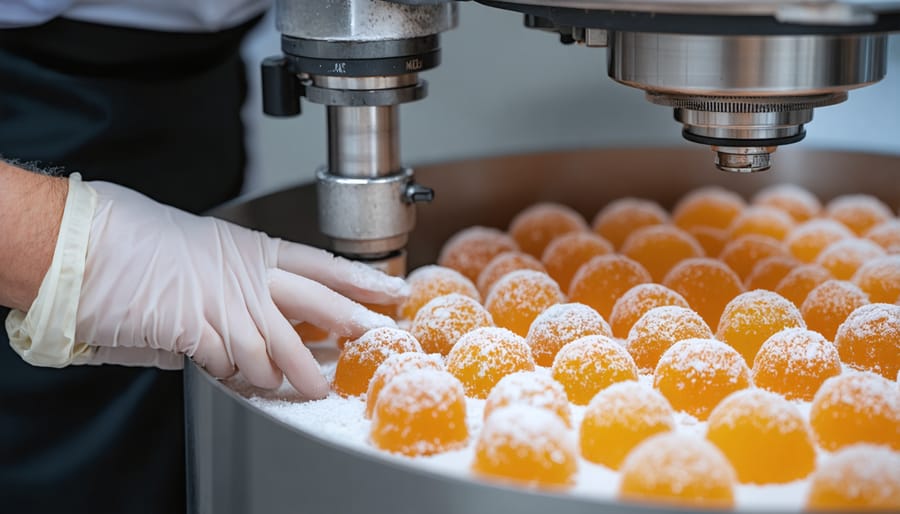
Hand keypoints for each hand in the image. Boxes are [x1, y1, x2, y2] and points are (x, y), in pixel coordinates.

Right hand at [8, 176, 407, 398]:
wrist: (84, 245)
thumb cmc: (129, 240)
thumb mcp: (194, 252)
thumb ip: (224, 285)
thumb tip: (231, 322)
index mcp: (249, 248)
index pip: (320, 263)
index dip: (360, 278)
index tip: (392, 290)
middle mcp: (246, 273)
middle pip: (318, 301)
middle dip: (353, 323)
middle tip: (378, 340)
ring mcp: (226, 301)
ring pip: (283, 347)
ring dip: (299, 374)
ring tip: (314, 390)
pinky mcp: (201, 328)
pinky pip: (237, 365)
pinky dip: (241, 379)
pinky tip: (242, 381)